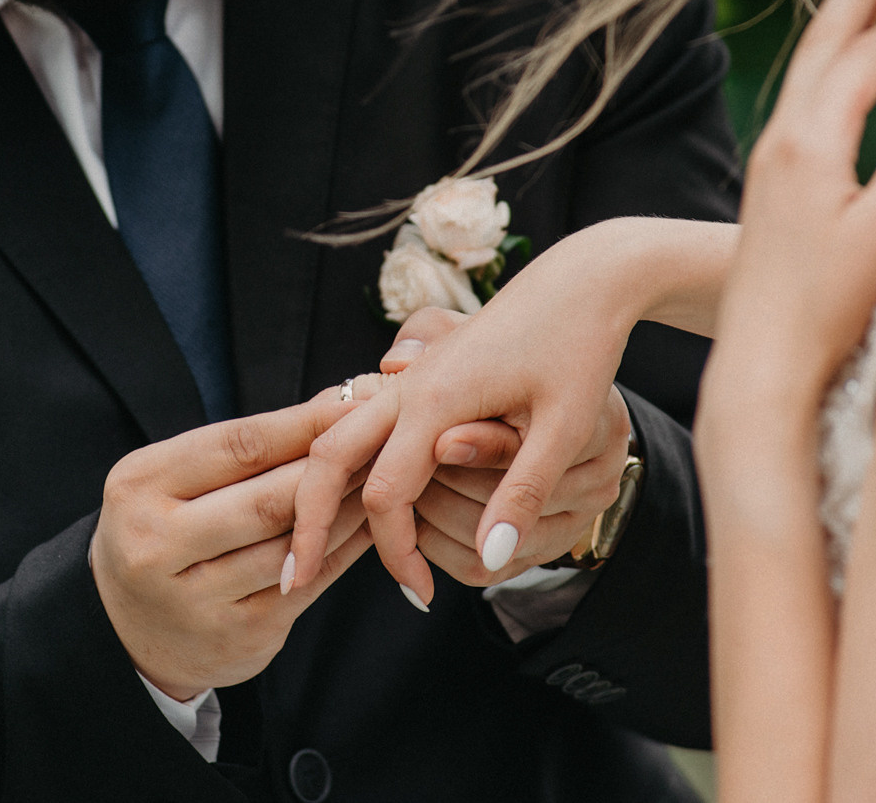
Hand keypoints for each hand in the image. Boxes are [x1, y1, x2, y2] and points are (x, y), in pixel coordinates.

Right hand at [90, 397, 374, 701]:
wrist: (127, 630)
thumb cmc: (165, 530)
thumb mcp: (176, 479)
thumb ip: (244, 446)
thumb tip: (331, 399)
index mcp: (139, 487)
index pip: (237, 446)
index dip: (303, 424)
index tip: (351, 402)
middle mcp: (156, 546)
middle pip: (267, 499)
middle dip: (332, 468)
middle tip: (379, 441)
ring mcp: (196, 599)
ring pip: (292, 545)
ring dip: (345, 510)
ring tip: (380, 481)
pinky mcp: (237, 636)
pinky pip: (307, 583)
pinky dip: (342, 550)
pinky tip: (367, 527)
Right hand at [286, 284, 634, 606]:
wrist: (580, 280)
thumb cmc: (579, 347)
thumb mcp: (566, 426)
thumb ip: (522, 492)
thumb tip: (490, 559)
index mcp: (437, 398)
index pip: (387, 494)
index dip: (396, 553)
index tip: (420, 595)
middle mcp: (408, 385)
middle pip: (330, 458)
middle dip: (309, 521)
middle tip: (295, 579)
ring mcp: (409, 377)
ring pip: (337, 436)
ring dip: (320, 491)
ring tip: (311, 547)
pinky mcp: (419, 375)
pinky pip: (362, 424)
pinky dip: (346, 466)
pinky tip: (355, 503)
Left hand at [701, 0, 875, 430]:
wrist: (759, 364)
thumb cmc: (828, 308)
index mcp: (808, 142)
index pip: (867, 55)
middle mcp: (780, 139)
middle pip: (823, 41)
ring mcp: (771, 160)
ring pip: (811, 67)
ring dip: (846, 20)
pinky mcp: (772, 184)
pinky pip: (807, 97)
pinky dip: (836, 63)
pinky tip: (854, 70)